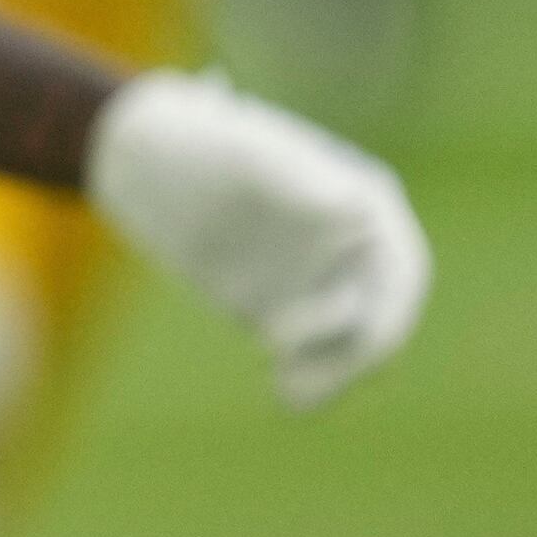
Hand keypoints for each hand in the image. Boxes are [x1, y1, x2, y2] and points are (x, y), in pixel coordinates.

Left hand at [89, 69, 428, 407]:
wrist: (135, 153)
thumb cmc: (194, 137)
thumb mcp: (241, 149)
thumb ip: (296, 177)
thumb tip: (358, 211)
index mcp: (364, 200)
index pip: (400, 270)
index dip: (393, 312)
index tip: (370, 346)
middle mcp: (348, 244)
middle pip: (377, 314)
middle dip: (358, 353)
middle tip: (315, 381)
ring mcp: (310, 275)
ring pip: (343, 340)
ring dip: (332, 372)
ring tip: (294, 398)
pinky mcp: (269, 301)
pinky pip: (300, 350)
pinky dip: (302, 374)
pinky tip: (284, 395)